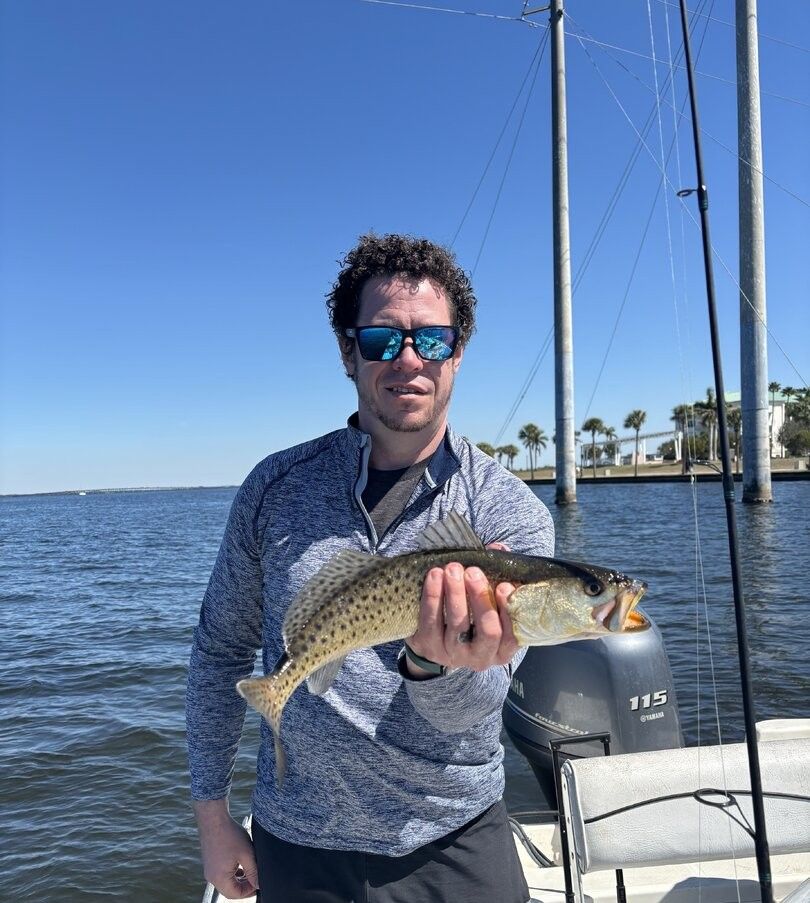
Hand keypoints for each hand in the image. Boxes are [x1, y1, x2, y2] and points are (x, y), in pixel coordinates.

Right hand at [194, 800, 258, 898]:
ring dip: (239, 879)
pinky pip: (222, 873)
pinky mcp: (209, 862)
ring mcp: (209, 869)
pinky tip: (241, 865)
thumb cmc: (230, 835)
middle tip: (256, 879)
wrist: (214, 819)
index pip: (235, 894)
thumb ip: (254, 872)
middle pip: (230, 890)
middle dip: (244, 886)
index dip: (249, 891)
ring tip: (251, 871)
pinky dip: (232, 873)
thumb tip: (259, 885)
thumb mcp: (247, 854)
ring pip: (226, 882)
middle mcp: (211, 876)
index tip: (259, 884)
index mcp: (219, 878)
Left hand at [406, 543, 518, 676]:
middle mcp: (482, 656)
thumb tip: (499, 549)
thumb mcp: (488, 602)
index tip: (504, 585)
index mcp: (503, 648)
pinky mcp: (430, 647)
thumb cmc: (471, 617)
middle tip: (473, 572)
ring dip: (455, 593)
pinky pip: (431, 620)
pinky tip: (434, 576)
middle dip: (481, 599)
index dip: (509, 610)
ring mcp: (455, 654)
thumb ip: (497, 576)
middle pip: (487, 631)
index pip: (513, 634)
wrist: (436, 643)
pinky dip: (433, 596)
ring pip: (458, 624)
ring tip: (453, 569)